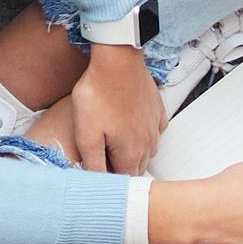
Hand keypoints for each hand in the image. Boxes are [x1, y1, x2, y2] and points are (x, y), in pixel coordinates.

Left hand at [21, 45, 165, 172]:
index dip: (109, 181)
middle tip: (102, 161)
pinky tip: (130, 127)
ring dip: (132, 153)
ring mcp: (154, 126)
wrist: (116, 60)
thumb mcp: (86, 135)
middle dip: (121, 170)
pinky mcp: (156, 110)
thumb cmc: (99, 93)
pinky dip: (143, 135)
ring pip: (146, 151)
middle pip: (136, 168)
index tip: (97, 175)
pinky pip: (153, 131)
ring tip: (113, 145)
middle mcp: (147, 143)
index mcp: (131, 154)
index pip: (124, 182)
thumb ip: (93, 164)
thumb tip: (96, 183)